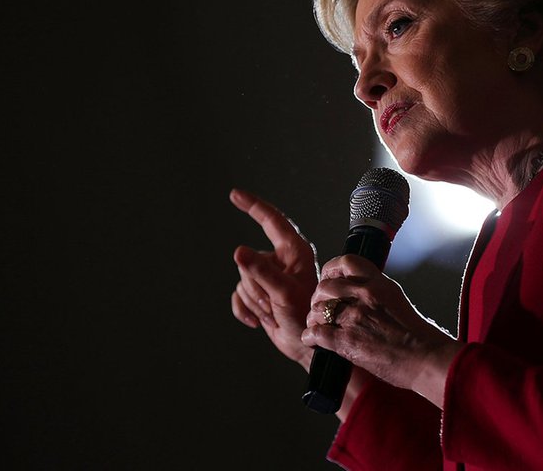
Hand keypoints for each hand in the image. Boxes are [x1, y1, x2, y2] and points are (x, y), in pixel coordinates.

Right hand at [230, 188, 318, 368]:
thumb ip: (261, 272)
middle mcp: (280, 260)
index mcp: (294, 251)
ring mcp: (268, 277)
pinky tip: (258, 321)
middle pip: (249, 260)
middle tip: (276, 303)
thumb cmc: (307, 317)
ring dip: (254, 301)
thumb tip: (238, 252)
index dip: (253, 205)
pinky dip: (245, 310)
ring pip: (242, 279)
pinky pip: (238, 295)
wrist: (306, 347)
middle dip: (257, 286)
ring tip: (274, 312)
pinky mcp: (259, 293)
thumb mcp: (284, 293)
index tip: (235, 194)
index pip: (271, 221)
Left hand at [300, 254, 461, 404]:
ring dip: (314, 319)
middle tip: (320, 308)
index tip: (327, 278)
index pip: (346, 262)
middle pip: (325, 287)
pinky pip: (316, 333)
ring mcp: (354, 317)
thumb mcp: (398, 301)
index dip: (330, 269)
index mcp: (379, 284)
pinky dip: (311, 338)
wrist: (427, 359)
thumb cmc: (419, 337)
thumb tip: (361, 296)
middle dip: (318, 298)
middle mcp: (365, 295)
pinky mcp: (347, 341)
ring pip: (318, 309)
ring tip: (317, 326)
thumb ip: (377, 294)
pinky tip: (313, 341)